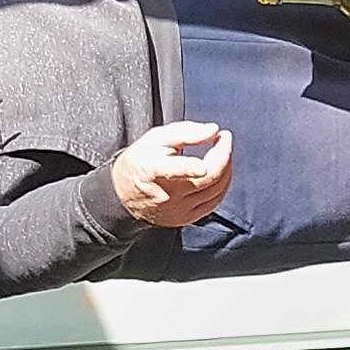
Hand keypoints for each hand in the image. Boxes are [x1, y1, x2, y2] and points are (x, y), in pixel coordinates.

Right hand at [112, 122, 234, 226]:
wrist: (124, 195)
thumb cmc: (141, 161)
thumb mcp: (155, 138)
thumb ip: (185, 132)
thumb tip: (213, 130)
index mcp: (154, 170)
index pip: (175, 170)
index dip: (191, 168)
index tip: (205, 162)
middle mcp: (167, 194)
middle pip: (208, 178)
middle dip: (224, 154)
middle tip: (224, 138)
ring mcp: (178, 210)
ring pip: (216, 190)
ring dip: (226, 168)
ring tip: (222, 152)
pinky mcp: (186, 219)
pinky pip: (214, 202)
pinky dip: (222, 185)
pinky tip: (219, 172)